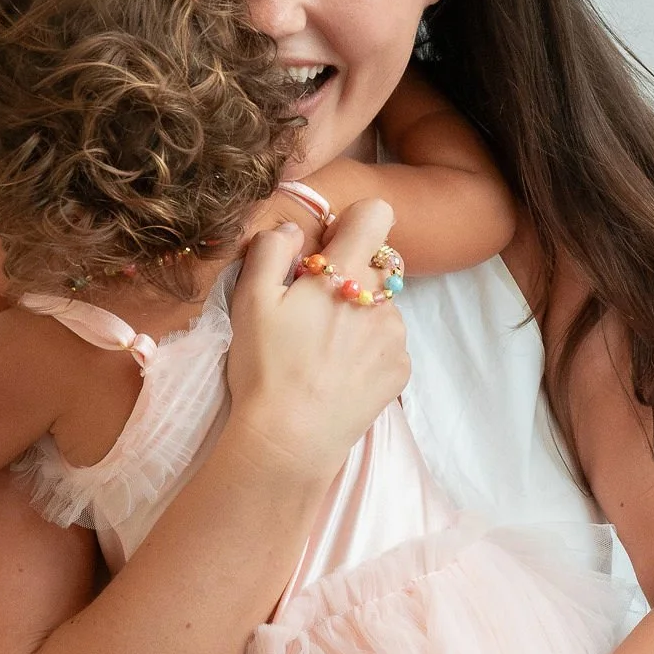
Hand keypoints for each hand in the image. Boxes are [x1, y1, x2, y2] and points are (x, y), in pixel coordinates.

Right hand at [225, 199, 409, 485]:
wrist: (292, 438)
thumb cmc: (266, 367)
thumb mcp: (251, 300)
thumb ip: (272, 250)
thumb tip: (292, 228)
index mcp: (344, 273)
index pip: (376, 215)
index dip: (352, 225)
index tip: (327, 251)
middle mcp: (380, 298)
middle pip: (376, 265)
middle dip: (349, 276)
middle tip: (313, 311)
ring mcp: (396, 336)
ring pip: (381, 306)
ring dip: (359, 315)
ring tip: (324, 350)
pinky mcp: (401, 369)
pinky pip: (388, 343)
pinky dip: (368, 350)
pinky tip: (339, 372)